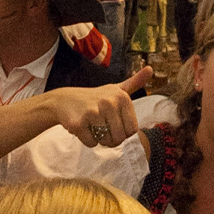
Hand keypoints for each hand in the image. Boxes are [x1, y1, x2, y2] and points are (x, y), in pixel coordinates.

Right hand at [36, 67, 151, 147]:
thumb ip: (134, 82)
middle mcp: (109, 103)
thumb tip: (150, 69)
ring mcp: (93, 113)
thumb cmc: (94, 98)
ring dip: (99, 139)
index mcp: (122, 97)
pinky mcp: (79, 124)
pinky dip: (87, 140)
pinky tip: (81, 126)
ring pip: (106, 142)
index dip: (123, 132)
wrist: (63, 100)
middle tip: (101, 126)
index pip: (132, 130)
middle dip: (111, 138)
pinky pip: (92, 143)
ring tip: (91, 125)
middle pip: (120, 138)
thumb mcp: (115, 89)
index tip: (113, 123)